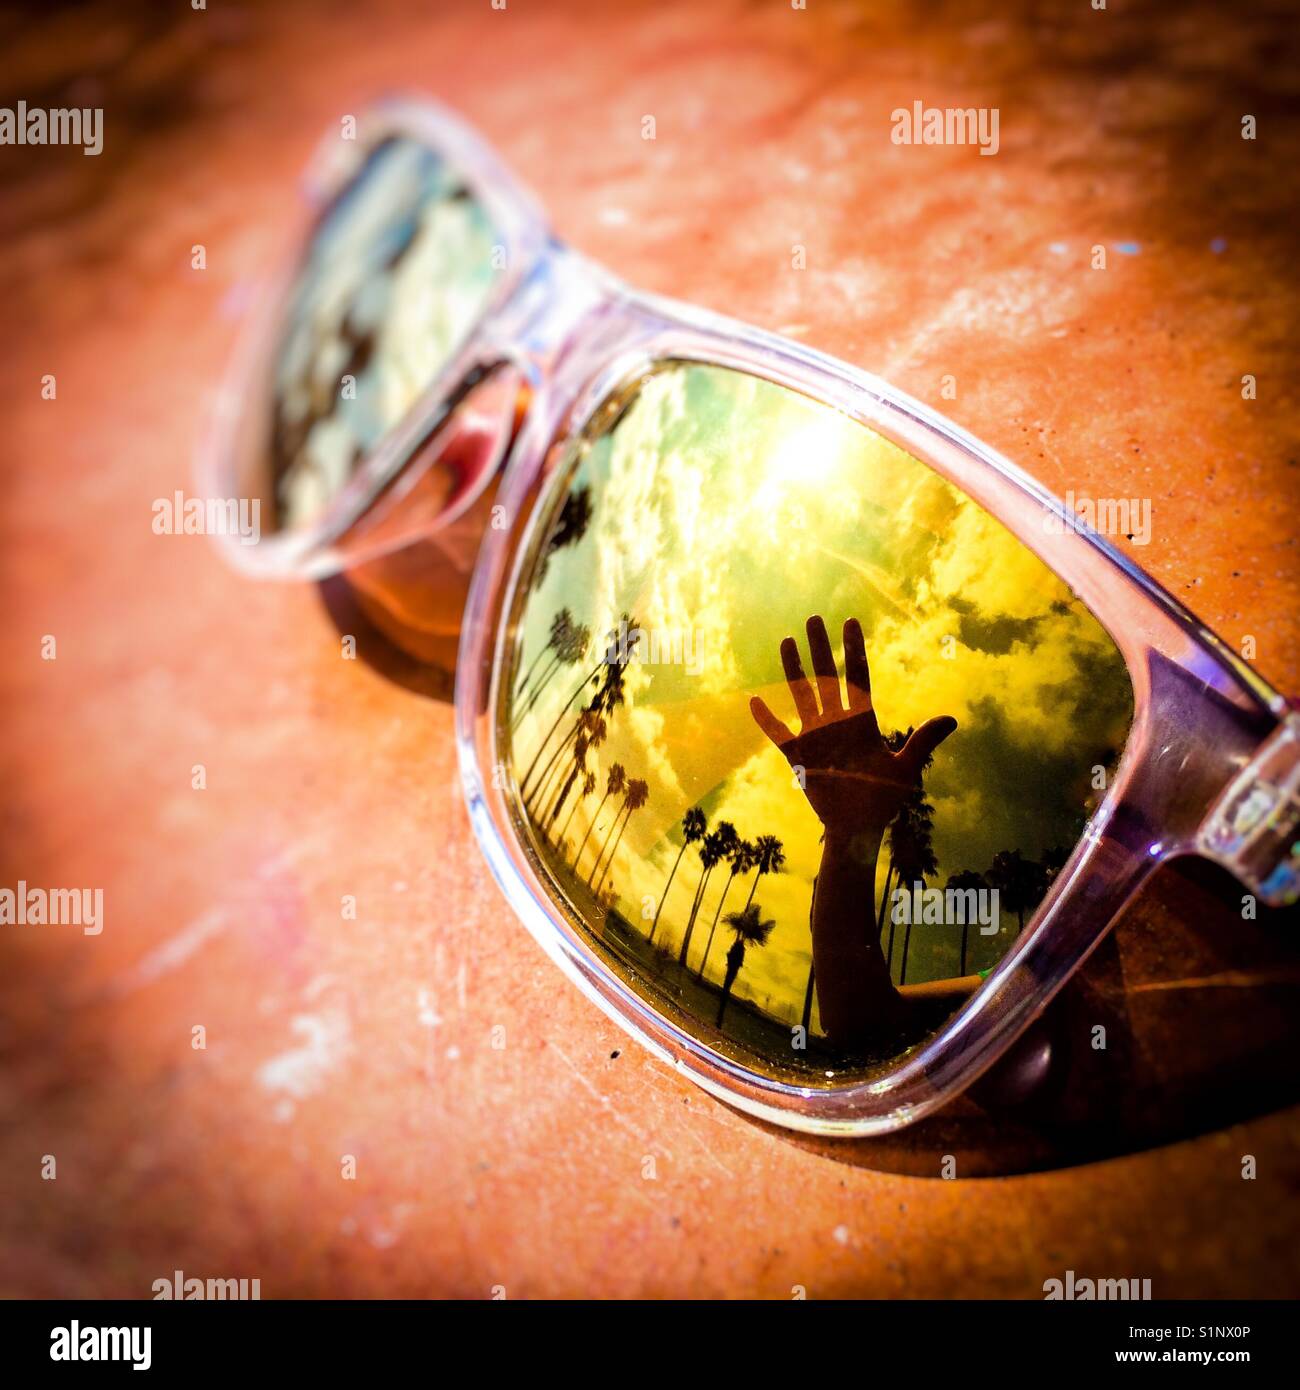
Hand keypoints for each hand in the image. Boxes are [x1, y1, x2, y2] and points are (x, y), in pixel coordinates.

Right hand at [750, 615, 955, 838]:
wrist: (857, 827)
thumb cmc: (883, 798)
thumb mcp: (904, 769)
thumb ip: (922, 742)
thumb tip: (952, 719)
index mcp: (862, 720)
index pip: (857, 676)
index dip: (854, 650)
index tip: (849, 622)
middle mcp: (837, 722)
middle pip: (827, 677)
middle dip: (820, 648)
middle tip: (813, 618)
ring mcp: (816, 737)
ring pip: (802, 695)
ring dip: (793, 670)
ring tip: (786, 642)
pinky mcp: (799, 757)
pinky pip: (780, 735)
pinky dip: (768, 720)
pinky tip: (755, 702)